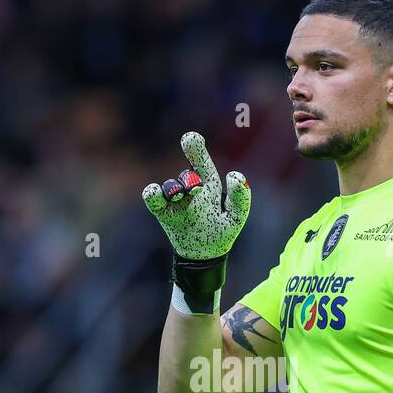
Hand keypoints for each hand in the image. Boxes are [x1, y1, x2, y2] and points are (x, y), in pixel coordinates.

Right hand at [142, 131, 250, 261]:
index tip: (190, 137)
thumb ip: (241, 197)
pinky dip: (152, 194)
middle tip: (196, 181)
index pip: (201, 163)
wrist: (203, 255)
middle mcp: (189, 189)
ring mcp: (175, 200)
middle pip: (186, 175)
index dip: (195, 148)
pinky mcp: (162, 211)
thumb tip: (234, 175)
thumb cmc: (221, 232)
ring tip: (180, 197)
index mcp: (208, 185)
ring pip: (171, 186)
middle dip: (190, 176)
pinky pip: (152, 197)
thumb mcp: (235, 216)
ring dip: (175, 189)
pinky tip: (156, 194)